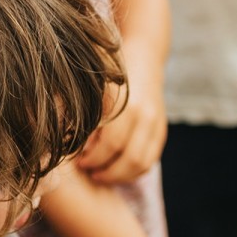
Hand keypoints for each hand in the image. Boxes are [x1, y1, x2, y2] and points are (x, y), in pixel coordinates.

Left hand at [77, 60, 166, 183]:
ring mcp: (157, 124)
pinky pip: (150, 161)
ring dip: (121, 175)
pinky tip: (117, 169)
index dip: (92, 159)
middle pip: (129, 158)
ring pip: (142, 163)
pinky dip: (133, 171)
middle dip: (107, 171)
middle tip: (89, 172)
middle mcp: (145, 116)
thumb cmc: (110, 78)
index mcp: (126, 105)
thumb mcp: (95, 92)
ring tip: (102, 174)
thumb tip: (74, 148)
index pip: (111, 144)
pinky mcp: (162, 131)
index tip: (78, 162)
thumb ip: (87, 119)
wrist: (145, 61)